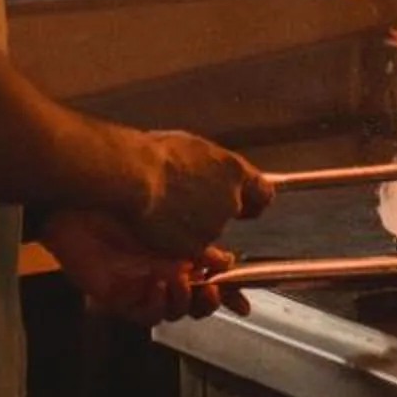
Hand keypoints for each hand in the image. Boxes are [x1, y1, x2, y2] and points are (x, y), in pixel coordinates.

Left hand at [33, 207, 245, 322]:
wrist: (86, 196)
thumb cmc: (130, 190)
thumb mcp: (181, 203)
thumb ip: (210, 224)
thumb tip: (236, 244)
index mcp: (183, 246)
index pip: (212, 275)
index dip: (229, 292)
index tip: (245, 304)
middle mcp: (164, 267)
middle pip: (196, 301)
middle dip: (210, 303)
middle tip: (212, 291)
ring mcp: (141, 282)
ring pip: (172, 311)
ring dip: (182, 302)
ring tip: (180, 282)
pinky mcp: (118, 295)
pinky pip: (143, 314)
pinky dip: (154, 305)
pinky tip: (155, 284)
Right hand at [121, 129, 270, 253]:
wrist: (133, 178)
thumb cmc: (155, 155)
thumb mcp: (193, 147)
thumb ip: (210, 164)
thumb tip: (208, 170)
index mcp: (234, 171)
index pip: (263, 193)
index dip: (253, 200)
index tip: (247, 203)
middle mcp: (230, 201)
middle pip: (231, 211)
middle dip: (214, 210)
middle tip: (188, 203)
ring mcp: (213, 227)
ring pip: (208, 232)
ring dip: (193, 226)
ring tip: (165, 211)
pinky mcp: (193, 249)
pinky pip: (190, 249)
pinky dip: (178, 243)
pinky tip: (160, 229)